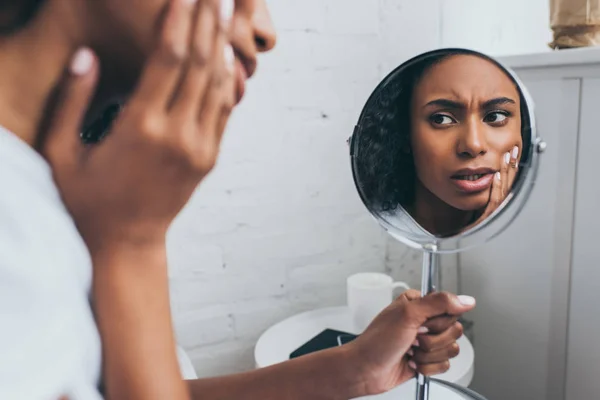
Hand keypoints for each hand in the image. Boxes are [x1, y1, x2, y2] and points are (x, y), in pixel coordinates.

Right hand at [42, 0, 234, 251]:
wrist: (127, 243)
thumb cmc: (89, 199)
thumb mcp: (64, 151)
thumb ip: (72, 100)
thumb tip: (86, 54)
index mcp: (141, 127)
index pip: (168, 59)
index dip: (179, 20)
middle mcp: (178, 134)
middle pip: (200, 64)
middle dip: (208, 22)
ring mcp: (200, 148)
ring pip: (218, 84)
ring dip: (223, 44)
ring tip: (227, 12)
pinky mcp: (209, 158)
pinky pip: (223, 110)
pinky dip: (227, 79)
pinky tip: (227, 55)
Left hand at [346, 290, 475, 395]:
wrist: (365, 370)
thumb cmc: (377, 341)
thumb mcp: (407, 314)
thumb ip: (438, 303)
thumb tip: (465, 300)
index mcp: (419, 303)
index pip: (450, 308)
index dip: (438, 321)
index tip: (421, 324)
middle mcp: (424, 320)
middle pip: (454, 330)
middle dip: (432, 340)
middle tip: (413, 338)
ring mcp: (426, 341)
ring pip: (451, 349)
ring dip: (428, 355)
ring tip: (410, 351)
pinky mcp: (427, 359)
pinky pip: (445, 365)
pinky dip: (427, 367)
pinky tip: (411, 362)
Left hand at [462, 145, 519, 232]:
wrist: (463, 238)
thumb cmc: (468, 223)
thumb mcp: (476, 202)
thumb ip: (481, 191)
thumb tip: (484, 175)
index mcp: (495, 201)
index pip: (505, 181)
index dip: (509, 167)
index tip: (511, 153)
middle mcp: (497, 205)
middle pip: (507, 182)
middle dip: (511, 166)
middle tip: (512, 151)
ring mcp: (494, 211)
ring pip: (502, 189)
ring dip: (505, 172)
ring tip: (506, 158)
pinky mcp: (487, 216)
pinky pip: (493, 200)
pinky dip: (495, 187)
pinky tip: (494, 176)